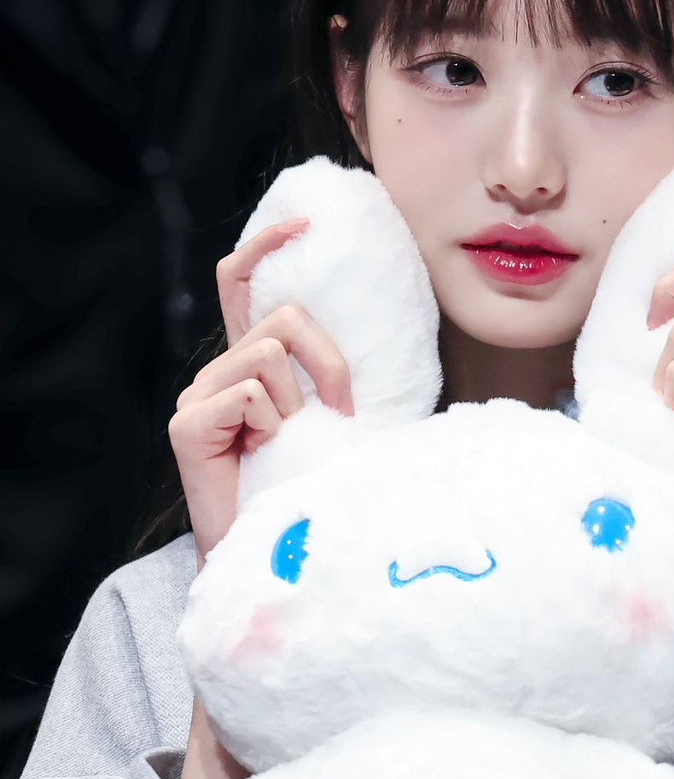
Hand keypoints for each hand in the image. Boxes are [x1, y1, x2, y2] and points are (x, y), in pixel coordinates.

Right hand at [168, 218, 353, 568]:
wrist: (276, 555)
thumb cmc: (311, 488)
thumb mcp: (332, 419)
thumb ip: (331, 375)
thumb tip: (381, 322)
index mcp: (248, 364)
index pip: (241, 282)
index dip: (266, 244)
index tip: (305, 223)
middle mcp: (217, 372)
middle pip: (282, 318)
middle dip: (327, 360)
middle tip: (341, 409)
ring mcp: (197, 397)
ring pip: (268, 356)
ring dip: (297, 404)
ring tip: (288, 445)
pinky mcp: (188, 425)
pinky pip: (250, 395)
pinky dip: (271, 424)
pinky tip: (261, 454)